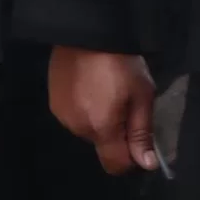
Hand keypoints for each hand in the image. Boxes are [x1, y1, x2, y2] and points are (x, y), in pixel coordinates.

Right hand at [51, 47, 159, 175]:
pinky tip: (89, 88)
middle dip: (116, 134)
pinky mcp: (53, 103)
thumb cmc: (121, 64)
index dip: (131, 160)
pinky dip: (85, 110)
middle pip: (103, 147)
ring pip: (89, 132)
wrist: (86, 34)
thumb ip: (141, 133)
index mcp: (102, 128)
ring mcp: (62, 115)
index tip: (140, 141)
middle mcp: (78, 128)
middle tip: (125, 106)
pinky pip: (75, 118)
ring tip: (105, 93)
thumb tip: (146, 164)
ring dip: (99, 122)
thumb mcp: (142, 96)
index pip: (115, 165)